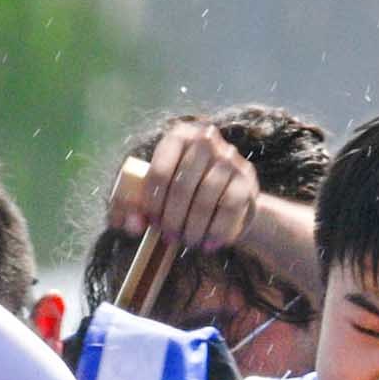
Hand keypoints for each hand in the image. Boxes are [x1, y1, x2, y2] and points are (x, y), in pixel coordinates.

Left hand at [107, 118, 260, 267]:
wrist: (227, 195)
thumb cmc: (181, 193)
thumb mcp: (153, 194)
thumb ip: (132, 209)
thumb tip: (132, 225)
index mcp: (178, 135)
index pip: (159, 172)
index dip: (152, 203)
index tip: (151, 223)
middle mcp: (206, 139)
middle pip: (182, 187)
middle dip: (172, 219)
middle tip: (168, 237)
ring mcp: (230, 157)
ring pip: (206, 199)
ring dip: (193, 227)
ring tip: (186, 241)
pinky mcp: (247, 178)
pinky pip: (230, 209)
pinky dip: (217, 231)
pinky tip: (208, 244)